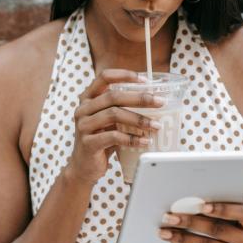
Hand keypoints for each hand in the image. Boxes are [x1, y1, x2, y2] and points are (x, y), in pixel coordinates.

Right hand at [65, 69, 164, 185]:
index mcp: (88, 98)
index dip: (124, 75)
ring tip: (156, 126)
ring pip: (114, 115)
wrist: (83, 168)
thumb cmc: (101, 141)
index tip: (145, 79)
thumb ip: (121, 109)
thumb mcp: (109, 121)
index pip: (104, 77)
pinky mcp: (88, 143)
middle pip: (113, 96)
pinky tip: (145, 141)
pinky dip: (133, 139)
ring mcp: (83, 126)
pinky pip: (114, 137)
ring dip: (139, 120)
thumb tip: (153, 101)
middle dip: (140, 98)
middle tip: (160, 102)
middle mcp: (83, 109)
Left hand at [158, 202, 242, 242]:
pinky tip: (175, 242)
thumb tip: (192, 203)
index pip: (241, 213)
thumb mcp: (241, 221)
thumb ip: (225, 212)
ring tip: (165, 231)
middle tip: (170, 216)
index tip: (200, 205)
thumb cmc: (240, 232)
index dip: (221, 209)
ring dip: (183, 238)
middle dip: (191, 222)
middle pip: (218, 231)